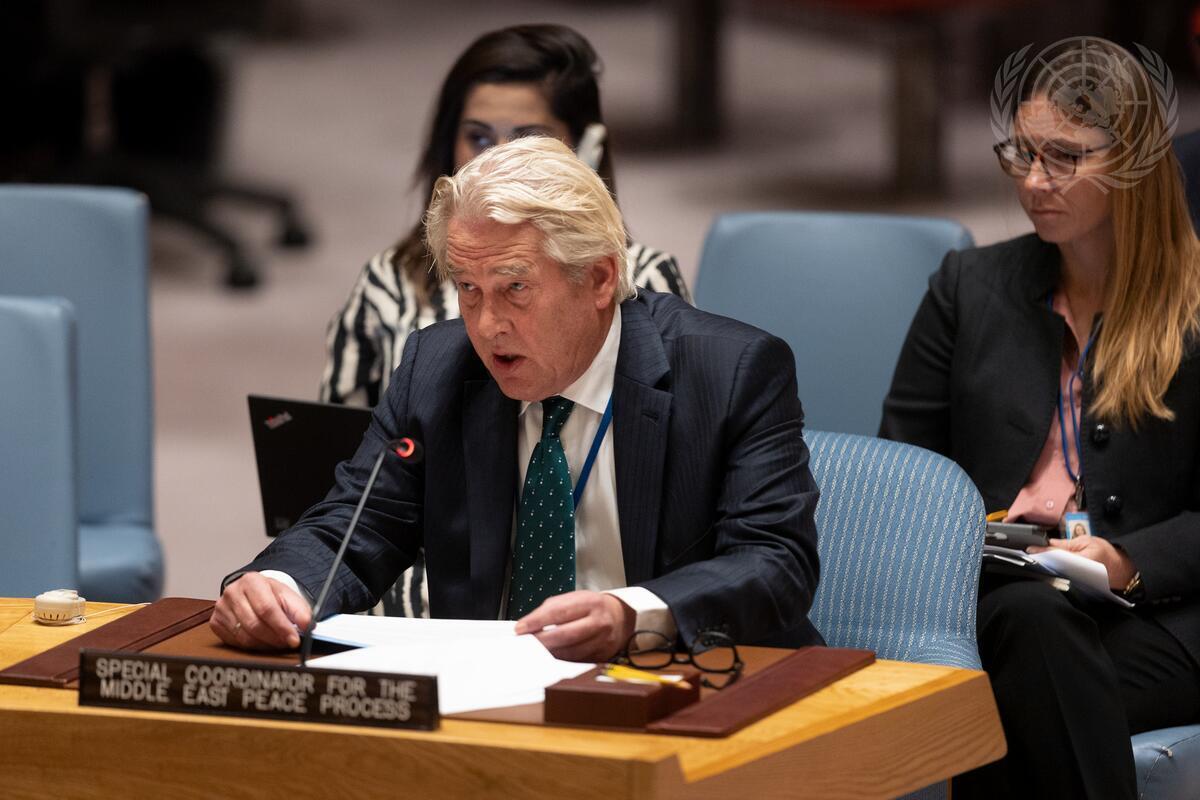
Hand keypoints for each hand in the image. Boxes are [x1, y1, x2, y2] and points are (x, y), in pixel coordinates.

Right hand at [210, 572, 311, 650]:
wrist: (251, 591)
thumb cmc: (269, 594)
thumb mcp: (287, 595)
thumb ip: (300, 610)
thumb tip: (308, 625)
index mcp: (251, 581)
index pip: (267, 609)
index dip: (281, 627)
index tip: (294, 640)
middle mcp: (232, 592)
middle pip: (254, 624)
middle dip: (274, 638)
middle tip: (286, 643)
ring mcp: (221, 607)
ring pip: (244, 636)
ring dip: (264, 644)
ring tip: (276, 643)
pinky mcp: (215, 622)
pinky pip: (235, 642)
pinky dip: (251, 646)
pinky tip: (261, 642)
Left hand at [513, 590, 635, 661]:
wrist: (620, 618)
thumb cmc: (592, 607)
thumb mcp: (574, 599)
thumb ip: (551, 609)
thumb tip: (528, 624)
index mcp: (590, 602)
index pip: (559, 611)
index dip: (537, 621)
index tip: (521, 628)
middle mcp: (598, 622)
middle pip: (565, 634)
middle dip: (541, 640)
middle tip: (525, 643)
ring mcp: (602, 641)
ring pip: (570, 651)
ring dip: (549, 652)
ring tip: (536, 650)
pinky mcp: (602, 656)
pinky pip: (577, 661)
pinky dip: (561, 660)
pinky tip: (552, 656)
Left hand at [1029, 535, 1135, 589]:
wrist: (1123, 569)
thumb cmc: (1107, 553)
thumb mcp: (1087, 541)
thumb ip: (1067, 543)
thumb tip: (1049, 542)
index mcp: (1083, 560)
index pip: (1058, 555)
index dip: (1042, 551)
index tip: (1030, 549)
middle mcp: (1079, 573)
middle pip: (1055, 566)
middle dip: (1042, 560)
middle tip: (1029, 554)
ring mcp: (1078, 581)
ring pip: (1057, 574)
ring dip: (1046, 567)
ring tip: (1035, 561)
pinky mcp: (1077, 584)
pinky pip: (1063, 578)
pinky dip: (1054, 572)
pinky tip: (1047, 568)